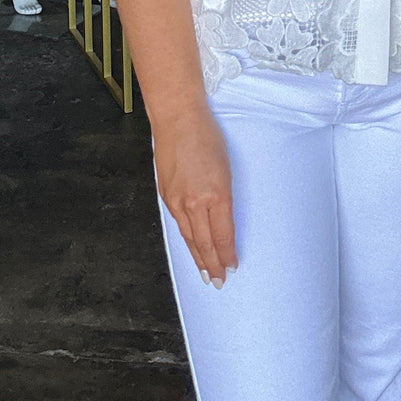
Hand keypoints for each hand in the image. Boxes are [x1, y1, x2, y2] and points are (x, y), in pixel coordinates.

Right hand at [153, 108, 236, 287]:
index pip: (223, 235)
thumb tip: (223, 218)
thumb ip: (223, 196)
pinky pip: (179, 225)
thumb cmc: (206, 136)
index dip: (227, 254)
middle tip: (219, 281)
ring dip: (199, 258)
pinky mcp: (166, 195)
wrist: (178, 119)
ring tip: (206, 273)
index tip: (233, 266)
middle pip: (206, 242)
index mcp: (216, 194)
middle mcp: (195, 202)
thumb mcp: (226, 168)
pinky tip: (191, 247)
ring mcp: (178, 200)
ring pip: (190, 238)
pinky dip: (186, 240)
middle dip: (213, 264)